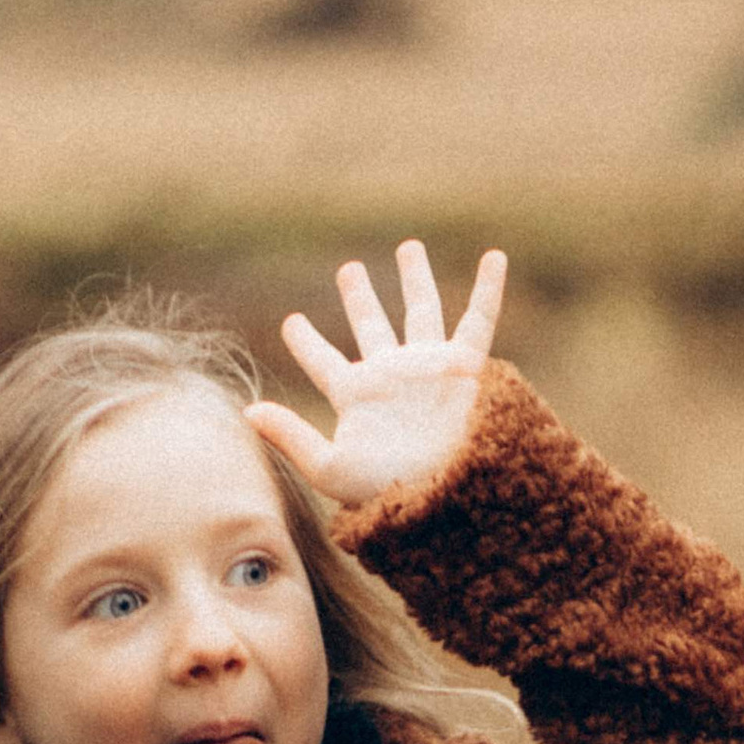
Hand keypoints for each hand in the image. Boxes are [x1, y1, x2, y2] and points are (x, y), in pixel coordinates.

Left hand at [247, 242, 505, 520]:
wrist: (446, 496)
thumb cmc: (388, 489)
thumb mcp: (331, 468)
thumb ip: (292, 438)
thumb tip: (249, 410)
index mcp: (356, 396)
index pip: (323, 361)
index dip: (305, 341)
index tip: (292, 322)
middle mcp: (391, 376)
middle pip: (371, 325)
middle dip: (360, 297)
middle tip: (349, 270)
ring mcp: (429, 368)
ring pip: (421, 310)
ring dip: (416, 278)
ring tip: (409, 247)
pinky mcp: (466, 368)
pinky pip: (479, 320)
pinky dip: (488, 290)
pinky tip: (495, 258)